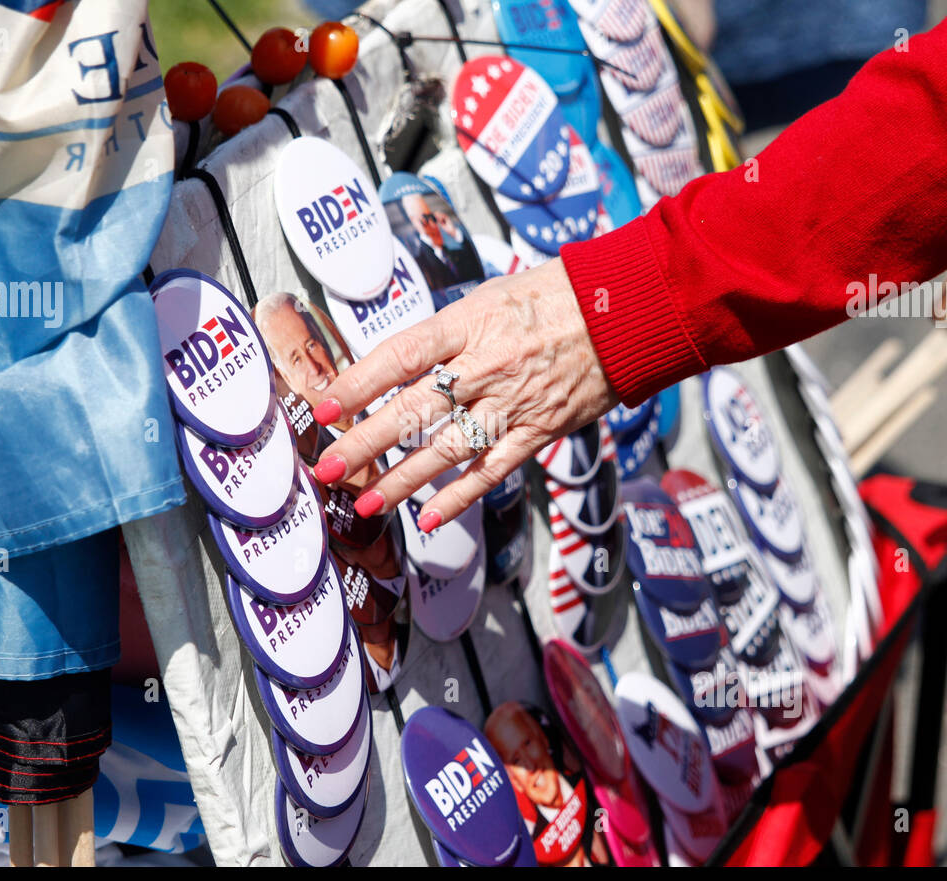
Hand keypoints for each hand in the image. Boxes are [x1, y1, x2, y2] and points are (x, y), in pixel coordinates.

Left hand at [309, 258, 618, 529]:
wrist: (625, 311)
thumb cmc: (552, 297)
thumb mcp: (488, 296)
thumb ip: (445, 334)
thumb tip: (396, 367)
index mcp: (470, 323)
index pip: (401, 356)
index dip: (357, 384)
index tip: (321, 407)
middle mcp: (487, 366)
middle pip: (414, 411)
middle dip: (364, 443)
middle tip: (326, 468)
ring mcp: (513, 403)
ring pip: (447, 450)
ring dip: (401, 481)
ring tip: (365, 504)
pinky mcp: (538, 431)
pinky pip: (492, 471)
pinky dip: (458, 498)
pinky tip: (426, 518)